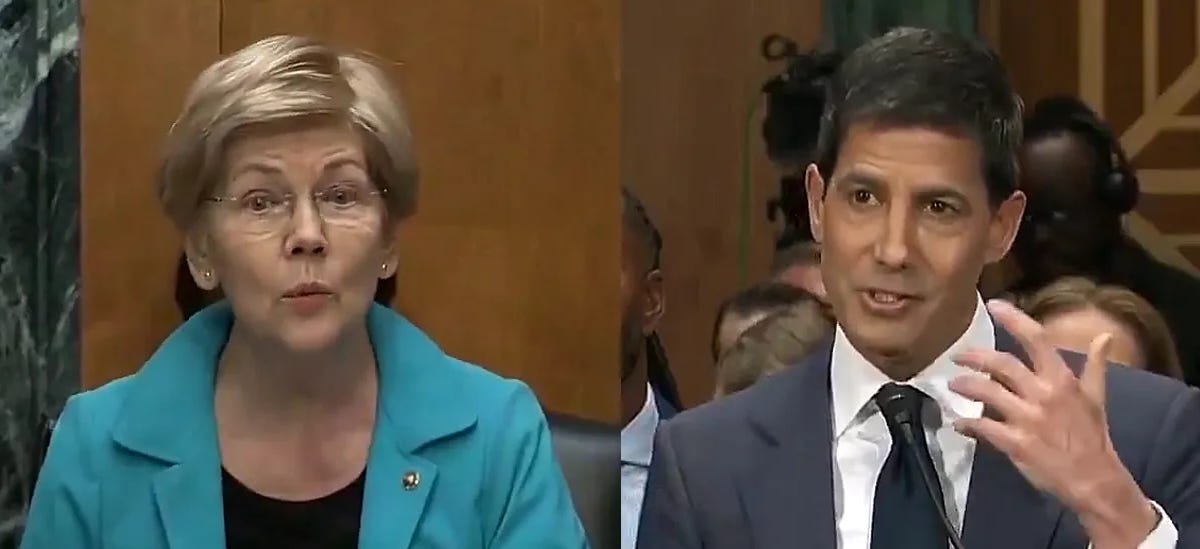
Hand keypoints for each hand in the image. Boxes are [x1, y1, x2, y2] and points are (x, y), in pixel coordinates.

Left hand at [949, 300, 1156, 547]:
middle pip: (1002, 364)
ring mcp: (1027, 419)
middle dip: (975, 357)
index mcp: (1062, 381)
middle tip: (957, 356)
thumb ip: (1095, 366)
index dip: (1015, 319)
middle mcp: (1043, 395)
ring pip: (986, 392)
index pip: (1037, 340)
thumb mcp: (1097, 398)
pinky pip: (982, 427)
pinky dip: (966, 424)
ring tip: (953, 385)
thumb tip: (1105, 336)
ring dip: (965, 386)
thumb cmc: (1093, 437)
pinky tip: (958, 424)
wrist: (1095, 480)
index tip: (994, 304)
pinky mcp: (1015, 443)